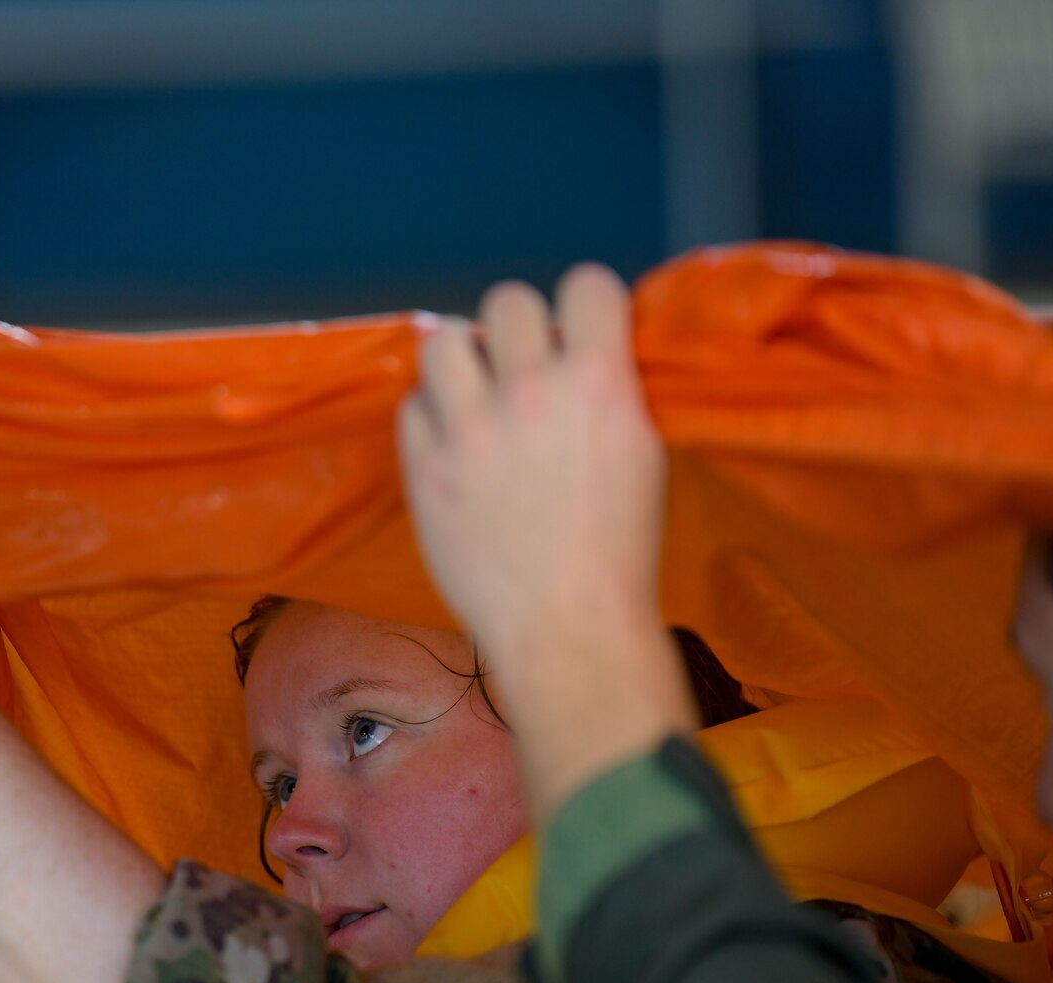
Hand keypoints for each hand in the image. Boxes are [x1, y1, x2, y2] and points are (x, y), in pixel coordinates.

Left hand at [401, 264, 664, 657]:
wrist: (567, 626)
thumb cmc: (618, 549)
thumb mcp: (641, 451)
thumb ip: (608, 389)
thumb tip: (577, 349)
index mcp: (598, 384)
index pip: (586, 285)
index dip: (585, 306)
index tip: (580, 332)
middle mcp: (529, 393)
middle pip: (507, 302)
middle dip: (518, 330)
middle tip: (522, 369)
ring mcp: (468, 431)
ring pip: (444, 340)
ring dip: (463, 360)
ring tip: (477, 397)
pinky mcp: (423, 468)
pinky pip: (411, 405)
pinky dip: (432, 417)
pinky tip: (454, 445)